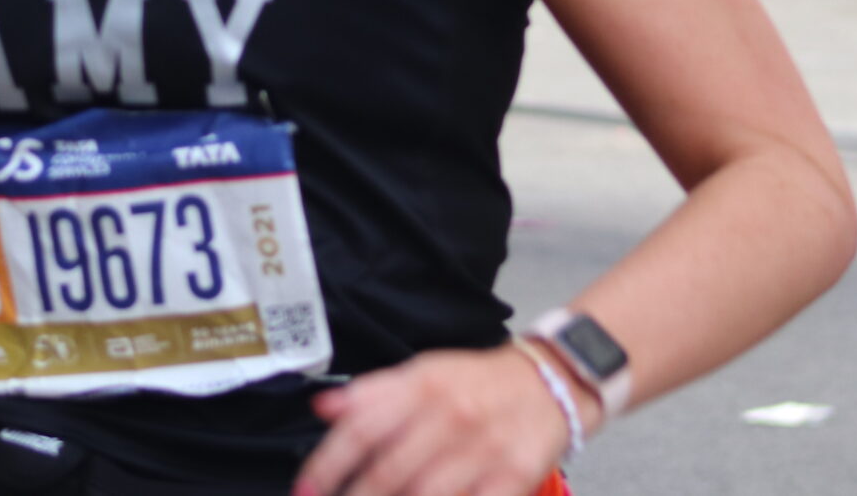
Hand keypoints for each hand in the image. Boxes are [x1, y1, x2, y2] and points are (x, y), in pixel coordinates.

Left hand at [295, 344, 573, 495]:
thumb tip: (323, 408)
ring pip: (425, 493)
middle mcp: (451, 416)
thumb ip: (372, 393)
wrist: (549, 384)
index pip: (363, 427)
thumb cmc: (478, 384)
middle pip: (389, 471)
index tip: (307, 490)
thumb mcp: (424, 372)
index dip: (327, 464)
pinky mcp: (511, 477)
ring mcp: (483, 450)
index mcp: (424, 386)